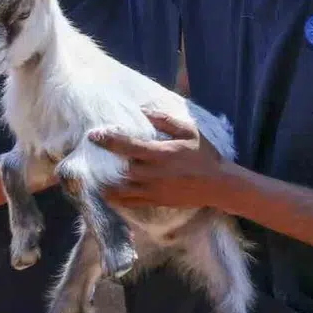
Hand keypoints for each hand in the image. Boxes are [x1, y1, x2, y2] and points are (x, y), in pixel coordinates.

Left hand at [90, 110, 231, 209]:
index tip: (93, 135)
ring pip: (123, 188)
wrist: (219, 184)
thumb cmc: (204, 154)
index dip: (108, 140)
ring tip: (95, 177)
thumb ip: (165, 120)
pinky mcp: (156, 201)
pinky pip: (132, 202)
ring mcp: (154, 190)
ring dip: (108, 183)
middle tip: (95, 155)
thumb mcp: (188, 131)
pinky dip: (117, 199)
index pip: (127, 146)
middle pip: (123, 168)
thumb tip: (143, 110)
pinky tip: (108, 195)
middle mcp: (153, 173)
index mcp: (160, 153)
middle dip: (109, 162)